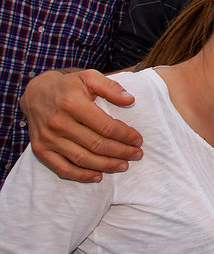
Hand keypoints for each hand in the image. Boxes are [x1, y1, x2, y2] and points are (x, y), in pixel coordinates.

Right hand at [20, 69, 142, 181]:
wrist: (36, 94)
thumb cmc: (69, 86)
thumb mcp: (89, 77)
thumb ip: (110, 87)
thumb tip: (130, 99)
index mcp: (72, 104)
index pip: (106, 126)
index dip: (125, 135)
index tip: (138, 140)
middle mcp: (58, 123)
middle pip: (96, 145)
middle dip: (121, 152)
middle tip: (137, 155)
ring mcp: (48, 139)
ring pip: (82, 159)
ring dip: (106, 165)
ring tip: (124, 165)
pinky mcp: (40, 150)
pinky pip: (62, 169)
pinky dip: (81, 176)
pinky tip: (98, 176)